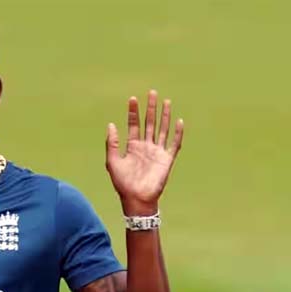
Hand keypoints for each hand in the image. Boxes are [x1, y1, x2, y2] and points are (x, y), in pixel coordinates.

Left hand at [105, 90, 183, 214]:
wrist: (136, 199)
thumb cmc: (123, 183)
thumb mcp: (112, 161)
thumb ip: (112, 143)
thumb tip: (111, 124)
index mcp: (132, 146)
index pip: (134, 125)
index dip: (133, 112)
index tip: (133, 99)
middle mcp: (146, 147)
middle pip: (149, 123)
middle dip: (150, 108)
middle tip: (152, 93)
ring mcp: (157, 152)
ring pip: (162, 129)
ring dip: (164, 116)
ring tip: (166, 101)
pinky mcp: (167, 159)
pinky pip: (174, 144)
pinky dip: (177, 133)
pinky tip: (179, 121)